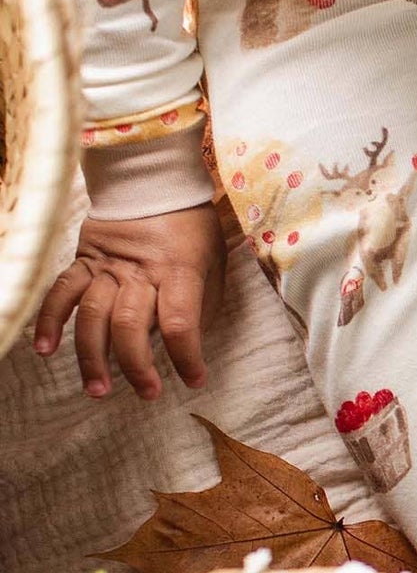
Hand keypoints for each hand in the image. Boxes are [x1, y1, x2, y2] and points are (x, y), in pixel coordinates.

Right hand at [34, 204, 226, 400]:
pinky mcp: (83, 260)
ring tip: (98, 390)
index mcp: (179, 270)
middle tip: (147, 393)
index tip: (194, 381)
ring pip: (93, 316)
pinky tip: (45, 350)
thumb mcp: (214, 259)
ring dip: (92, 356)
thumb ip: (204, 300)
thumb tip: (193, 342)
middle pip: (130, 325)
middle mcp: (139, 271)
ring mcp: (106, 266)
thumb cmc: (192, 225)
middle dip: (137, 365)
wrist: (153, 179)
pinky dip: (50, 320)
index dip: (187, 356)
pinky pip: (61, 291)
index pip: (180, 321)